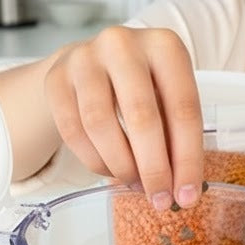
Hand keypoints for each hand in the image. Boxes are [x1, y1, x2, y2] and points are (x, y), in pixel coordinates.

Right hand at [45, 26, 204, 209]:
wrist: (94, 61)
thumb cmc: (142, 85)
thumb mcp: (168, 97)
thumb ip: (176, 138)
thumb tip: (182, 190)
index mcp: (165, 46)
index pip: (183, 109)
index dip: (187, 158)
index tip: (188, 195)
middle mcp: (123, 45)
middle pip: (142, 117)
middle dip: (153, 168)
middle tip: (160, 199)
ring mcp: (85, 59)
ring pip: (101, 125)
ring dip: (121, 166)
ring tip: (134, 184)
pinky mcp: (56, 78)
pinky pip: (73, 131)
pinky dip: (94, 160)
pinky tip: (110, 170)